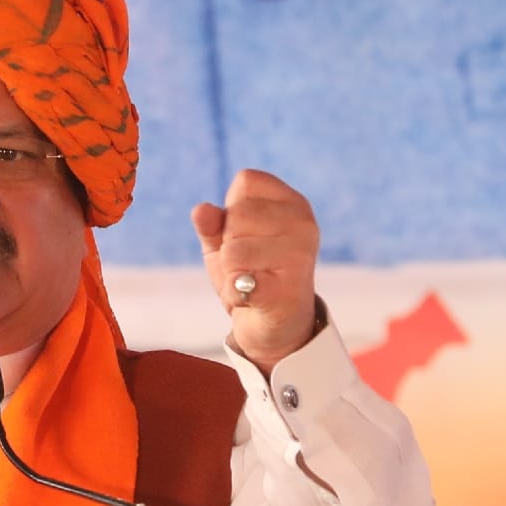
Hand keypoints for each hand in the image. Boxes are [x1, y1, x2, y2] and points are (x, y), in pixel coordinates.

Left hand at [191, 169, 318, 375]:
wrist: (276, 325)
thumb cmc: (251, 272)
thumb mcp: (224, 241)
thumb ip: (211, 223)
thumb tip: (201, 210)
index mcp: (292, 202)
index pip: (247, 181)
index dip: (233, 207)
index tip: (246, 233)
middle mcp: (304, 224)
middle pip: (237, 215)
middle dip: (229, 243)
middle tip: (250, 263)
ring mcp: (300, 257)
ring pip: (233, 251)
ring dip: (231, 273)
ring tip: (252, 281)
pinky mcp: (288, 290)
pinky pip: (240, 282)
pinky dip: (234, 295)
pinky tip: (252, 299)